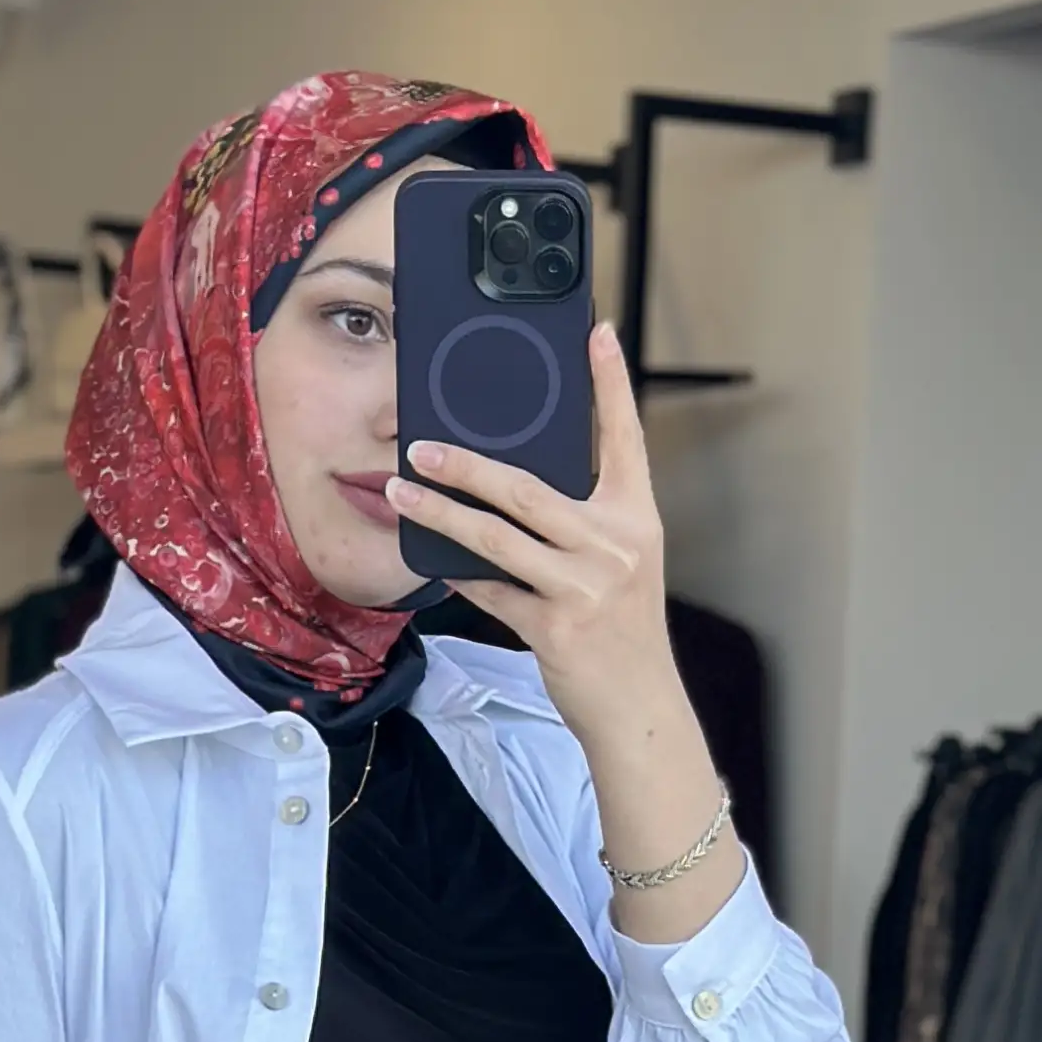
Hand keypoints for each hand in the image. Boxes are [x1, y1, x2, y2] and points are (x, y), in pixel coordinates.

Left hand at [387, 320, 670, 741]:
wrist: (638, 708)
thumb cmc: (622, 631)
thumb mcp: (621, 564)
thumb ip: (583, 521)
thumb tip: (515, 484)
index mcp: (636, 520)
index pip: (625, 439)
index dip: (610, 384)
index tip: (595, 333)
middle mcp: (614, 546)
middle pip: (528, 489)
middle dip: (468, 465)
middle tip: (421, 446)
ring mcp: (585, 587)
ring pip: (498, 538)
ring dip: (442, 513)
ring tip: (402, 491)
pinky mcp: (557, 628)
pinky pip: (492, 591)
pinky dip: (459, 575)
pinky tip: (431, 558)